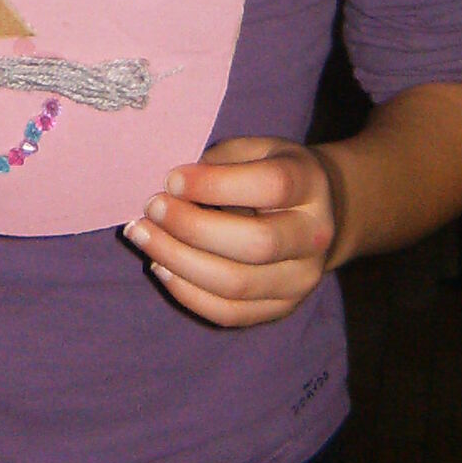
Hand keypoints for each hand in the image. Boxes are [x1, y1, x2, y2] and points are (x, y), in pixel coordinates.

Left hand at [123, 138, 338, 326]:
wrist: (317, 215)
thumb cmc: (270, 172)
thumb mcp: (255, 150)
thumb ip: (219, 162)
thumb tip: (169, 189)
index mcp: (310, 185)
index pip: (271, 187)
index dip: (216, 185)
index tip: (171, 180)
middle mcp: (314, 237)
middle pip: (256, 243)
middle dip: (193, 228)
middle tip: (151, 209)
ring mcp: (301, 279)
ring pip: (237, 284)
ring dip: (179, 262)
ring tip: (144, 237)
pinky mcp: (281, 308)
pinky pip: (229, 312)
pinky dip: (187, 292)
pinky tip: (160, 267)